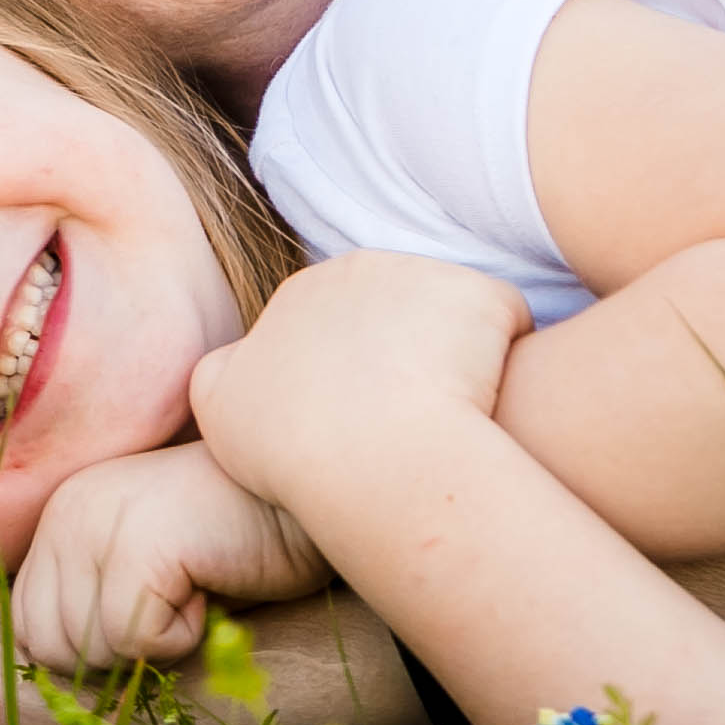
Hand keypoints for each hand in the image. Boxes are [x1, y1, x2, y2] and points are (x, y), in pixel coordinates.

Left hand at [6, 444, 326, 675]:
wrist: (308, 492)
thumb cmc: (237, 540)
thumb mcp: (145, 566)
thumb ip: (95, 600)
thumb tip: (56, 679)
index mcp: (60, 517)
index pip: (28, 627)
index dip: (92, 646)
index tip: (152, 607)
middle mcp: (66, 513)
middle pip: (49, 646)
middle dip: (119, 649)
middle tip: (177, 600)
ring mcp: (97, 524)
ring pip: (91, 649)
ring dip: (154, 640)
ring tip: (196, 583)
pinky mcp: (139, 545)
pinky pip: (137, 641)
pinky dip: (185, 635)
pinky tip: (212, 584)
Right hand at [189, 251, 527, 521]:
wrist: (368, 455)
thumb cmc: (293, 448)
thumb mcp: (220, 410)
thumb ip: (225, 376)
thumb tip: (239, 366)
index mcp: (298, 295)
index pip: (333, 323)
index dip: (352, 374)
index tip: (358, 421)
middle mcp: (357, 269)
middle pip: (393, 313)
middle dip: (404, 355)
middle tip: (403, 422)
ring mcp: (422, 277)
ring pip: (449, 317)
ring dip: (454, 356)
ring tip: (448, 417)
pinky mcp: (480, 295)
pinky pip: (504, 324)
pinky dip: (503, 359)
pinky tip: (490, 404)